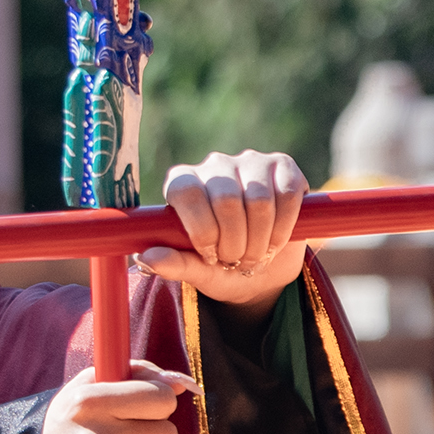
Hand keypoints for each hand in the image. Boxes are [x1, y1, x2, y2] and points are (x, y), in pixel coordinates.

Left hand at [141, 149, 308, 316]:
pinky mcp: (283, 166)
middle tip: (237, 262)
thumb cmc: (222, 268)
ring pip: (259, 201)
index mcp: (182, 183)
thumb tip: (146, 258)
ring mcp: (250, 162)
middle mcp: (214, 165)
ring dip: (261, 241)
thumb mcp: (198, 272)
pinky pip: (287, 194)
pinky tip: (276, 241)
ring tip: (256, 256)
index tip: (211, 257)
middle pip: (226, 200)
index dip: (202, 231)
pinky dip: (284, 227)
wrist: (263, 270)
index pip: (188, 193)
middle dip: (235, 243)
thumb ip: (174, 264)